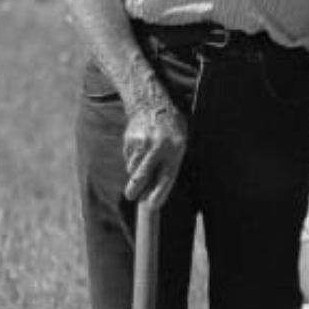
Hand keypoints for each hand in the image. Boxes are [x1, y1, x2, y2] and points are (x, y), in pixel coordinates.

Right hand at [122, 85, 186, 205]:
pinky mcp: (129, 139)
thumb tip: (155, 190)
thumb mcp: (180, 143)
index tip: (152, 205)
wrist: (152, 103)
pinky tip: (140, 148)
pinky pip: (128, 158)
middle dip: (135, 190)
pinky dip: (132, 159)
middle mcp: (158, 146)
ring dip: (136, 171)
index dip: (159, 193)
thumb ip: (170, 164)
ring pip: (133, 168)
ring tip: (145, 160)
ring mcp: (142, 142)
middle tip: (131, 196)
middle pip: (142, 176)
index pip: (167, 176)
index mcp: (176, 149)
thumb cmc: (171, 128)